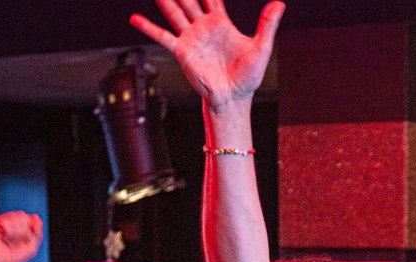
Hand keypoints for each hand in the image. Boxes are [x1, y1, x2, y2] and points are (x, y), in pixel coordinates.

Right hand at [0, 211, 42, 261]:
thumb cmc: (14, 258)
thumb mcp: (32, 246)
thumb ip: (37, 231)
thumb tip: (36, 217)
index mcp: (17, 226)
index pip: (28, 218)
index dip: (29, 229)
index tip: (25, 240)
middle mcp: (8, 222)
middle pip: (23, 216)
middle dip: (23, 231)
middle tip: (15, 242)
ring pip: (14, 218)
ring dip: (16, 233)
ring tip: (8, 241)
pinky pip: (6, 221)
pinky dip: (8, 232)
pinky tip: (3, 238)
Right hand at [130, 0, 283, 110]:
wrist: (233, 98)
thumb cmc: (247, 77)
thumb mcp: (261, 47)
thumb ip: (267, 24)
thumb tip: (279, 4)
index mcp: (221, 24)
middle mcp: (203, 28)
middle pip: (189, 1)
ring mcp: (191, 38)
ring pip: (175, 13)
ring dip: (166, 1)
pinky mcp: (182, 51)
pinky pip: (162, 36)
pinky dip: (148, 27)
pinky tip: (136, 18)